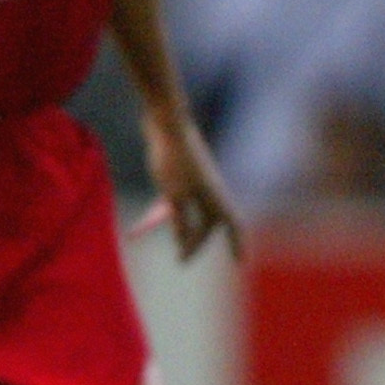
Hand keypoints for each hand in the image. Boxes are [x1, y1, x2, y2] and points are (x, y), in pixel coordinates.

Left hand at [133, 109, 243, 260]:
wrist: (164, 120)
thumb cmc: (172, 160)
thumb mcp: (173, 198)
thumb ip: (180, 223)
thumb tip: (183, 242)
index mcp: (216, 197)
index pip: (233, 226)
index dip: (237, 245)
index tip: (240, 263)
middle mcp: (212, 189)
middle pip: (208, 222)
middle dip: (194, 241)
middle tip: (180, 258)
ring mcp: (198, 180)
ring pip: (190, 210)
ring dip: (175, 226)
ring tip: (154, 238)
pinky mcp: (182, 171)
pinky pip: (176, 199)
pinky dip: (162, 212)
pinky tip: (143, 221)